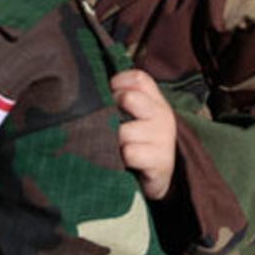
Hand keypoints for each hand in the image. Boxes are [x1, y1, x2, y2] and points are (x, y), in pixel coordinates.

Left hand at [111, 70, 176, 199]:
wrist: (158, 176)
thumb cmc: (139, 141)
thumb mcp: (135, 117)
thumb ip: (121, 100)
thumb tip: (91, 92)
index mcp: (155, 100)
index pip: (138, 78)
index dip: (118, 83)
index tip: (109, 97)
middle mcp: (162, 114)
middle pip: (129, 98)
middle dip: (110, 112)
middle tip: (107, 126)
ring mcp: (163, 137)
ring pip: (124, 131)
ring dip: (113, 142)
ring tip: (114, 148)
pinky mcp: (161, 160)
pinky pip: (130, 153)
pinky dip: (121, 159)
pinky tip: (122, 162)